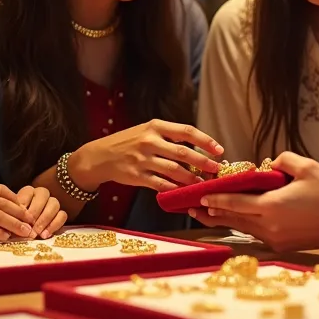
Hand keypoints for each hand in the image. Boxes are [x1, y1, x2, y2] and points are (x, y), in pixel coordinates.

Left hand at [15, 185, 67, 238]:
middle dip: (36, 211)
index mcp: (28, 192)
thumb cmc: (16, 223)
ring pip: (55, 203)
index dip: (24, 204)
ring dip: (45, 219)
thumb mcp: (12, 218)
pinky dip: (54, 225)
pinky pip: (62, 215)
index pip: (28, 192)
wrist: (24, 232)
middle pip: (44, 194)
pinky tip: (45, 235)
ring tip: (37, 232)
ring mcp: (53, 203)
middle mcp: (42, 194)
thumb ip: (15, 217)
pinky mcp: (61, 214)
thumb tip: (20, 221)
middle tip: (30, 225)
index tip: (20, 216)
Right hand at [68, 119, 223, 192]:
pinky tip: (184, 192)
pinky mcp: (136, 176)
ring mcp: (142, 159)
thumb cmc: (127, 142)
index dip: (205, 141)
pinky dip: (174, 189)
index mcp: (154, 126)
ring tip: (203, 183)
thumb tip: (197, 147)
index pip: (186, 131)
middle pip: (183, 152)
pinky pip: (161, 184)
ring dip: (192, 178)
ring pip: (174, 171)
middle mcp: (149, 141)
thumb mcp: (145, 131)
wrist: (99, 156)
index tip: (219, 150)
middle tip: (216, 169)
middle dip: (204, 162)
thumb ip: (168, 136)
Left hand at [188, 152, 318, 251]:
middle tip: (193, 208)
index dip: (216, 198)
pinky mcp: (285, 245)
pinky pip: (259, 234)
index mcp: (271, 207)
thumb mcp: (307, 167)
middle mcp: (270, 226)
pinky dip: (247, 225)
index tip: (200, 195)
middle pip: (234, 219)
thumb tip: (271, 164)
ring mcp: (277, 239)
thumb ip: (283, 161)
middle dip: (213, 213)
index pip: (235, 202)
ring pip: (245, 228)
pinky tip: (242, 219)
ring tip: (210, 215)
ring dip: (228, 220)